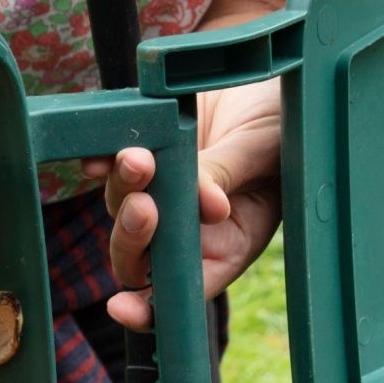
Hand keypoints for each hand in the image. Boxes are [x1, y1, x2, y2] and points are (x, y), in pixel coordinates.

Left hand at [82, 77, 284, 324]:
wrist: (264, 73)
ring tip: (138, 158)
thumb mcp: (265, 151)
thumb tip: (204, 204)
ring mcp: (162, 192)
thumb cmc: (283, 121)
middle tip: (145, 205)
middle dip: (134, 237)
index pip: (181, 291)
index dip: (148, 309)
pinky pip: (108, 169)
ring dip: (123, 190)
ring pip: (121, 210)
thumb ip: (229, 175)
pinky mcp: (143, 155)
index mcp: (227, 244)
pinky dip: (101, 164)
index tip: (123, 307)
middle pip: (140, 256)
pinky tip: (100, 155)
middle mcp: (189, 227)